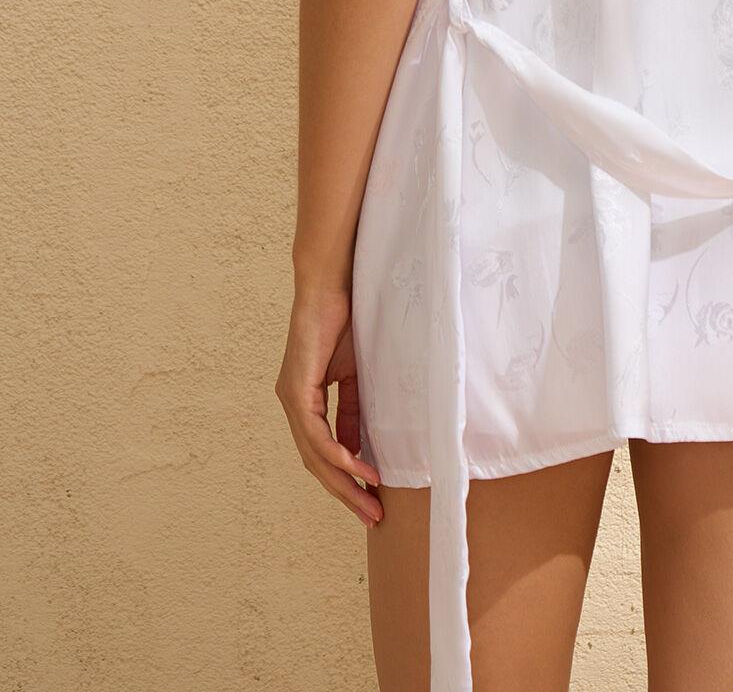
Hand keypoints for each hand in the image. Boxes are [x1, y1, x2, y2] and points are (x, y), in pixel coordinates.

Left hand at [275, 286, 382, 528]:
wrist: (332, 285)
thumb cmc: (346, 321)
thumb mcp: (356, 377)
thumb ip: (353, 412)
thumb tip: (359, 450)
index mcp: (306, 401)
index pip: (323, 453)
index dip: (346, 479)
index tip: (371, 499)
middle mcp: (293, 404)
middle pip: (316, 464)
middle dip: (345, 492)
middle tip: (371, 516)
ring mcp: (291, 398)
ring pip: (314, 455)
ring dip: (343, 481)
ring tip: (369, 501)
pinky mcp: (296, 389)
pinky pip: (315, 433)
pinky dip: (338, 454)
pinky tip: (358, 467)